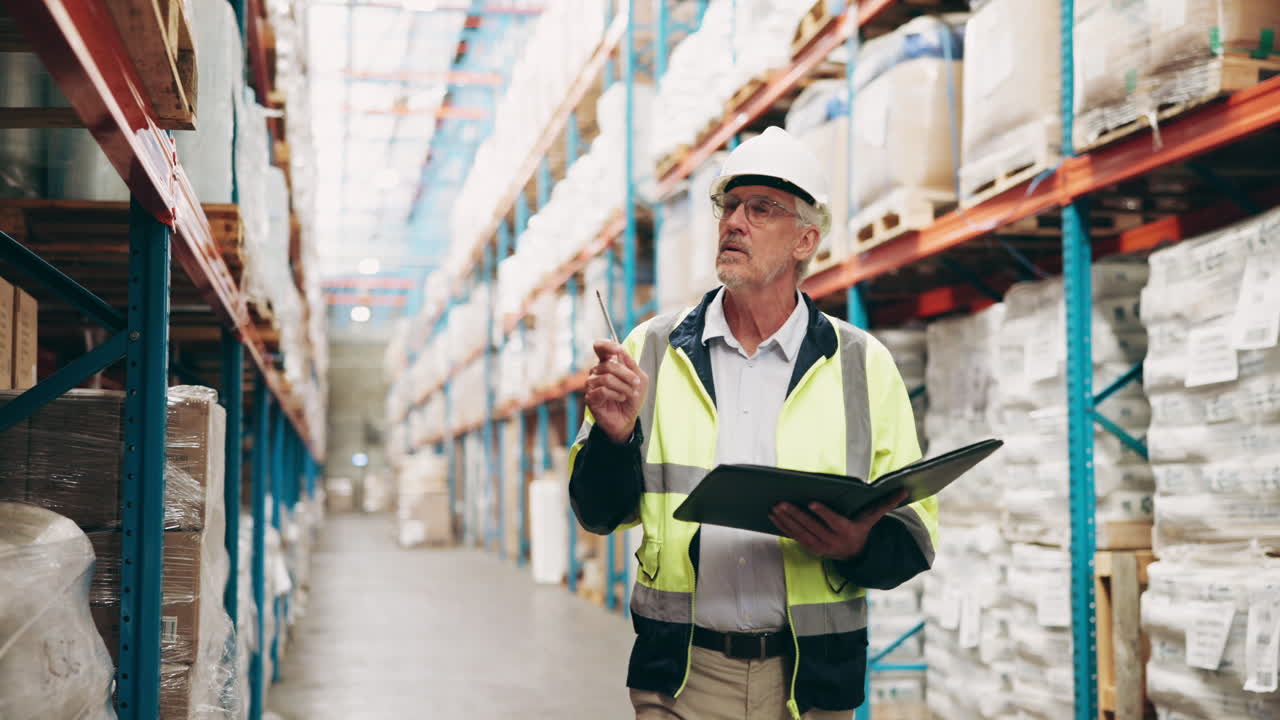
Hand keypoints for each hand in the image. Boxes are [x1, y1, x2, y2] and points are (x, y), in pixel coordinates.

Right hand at [584, 340, 647, 444]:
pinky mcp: (590, 397)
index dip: (607, 345)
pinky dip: (617, 394)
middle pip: (609, 364)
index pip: (600, 347)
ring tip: (630, 393)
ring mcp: (591, 384)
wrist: (628, 419)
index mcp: (607, 363)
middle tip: (636, 383)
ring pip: (607, 378)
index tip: (619, 350)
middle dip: (626, 374)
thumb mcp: (639, 379)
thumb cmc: (632, 397)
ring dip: (623, 386)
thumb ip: (632, 364)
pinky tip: (621, 398)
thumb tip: (622, 351)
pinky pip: (603, 390)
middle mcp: (596, 371)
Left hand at [768, 490, 908, 560]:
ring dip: (786, 521)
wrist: (856, 554)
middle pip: (812, 527)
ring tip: (774, 507)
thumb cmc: (862, 530)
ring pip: (800, 533)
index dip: (822, 513)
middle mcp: (832, 541)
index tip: (811, 502)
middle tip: (782, 502)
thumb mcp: (873, 519)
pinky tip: (773, 516)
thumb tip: (904, 490)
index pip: (833, 522)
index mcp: (847, 531)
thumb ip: (886, 504)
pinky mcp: (810, 548)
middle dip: (796, 515)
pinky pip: (794, 537)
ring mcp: (820, 546)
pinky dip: (783, 527)